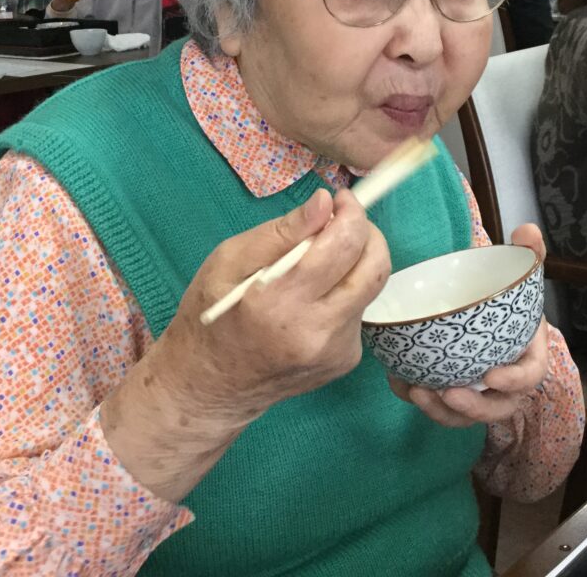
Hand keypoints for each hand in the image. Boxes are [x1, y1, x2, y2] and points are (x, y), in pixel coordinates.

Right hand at [142, 187, 390, 419]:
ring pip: (369, 288)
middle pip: (375, 268)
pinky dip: (344, 292)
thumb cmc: (211, 316)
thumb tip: (324, 202)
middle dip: (367, 234)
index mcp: (281, 302)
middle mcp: (317, 331)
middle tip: (344, 222)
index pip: (344, 246)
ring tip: (320, 262)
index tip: (340, 200)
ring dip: (354, 263)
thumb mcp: (229, 261)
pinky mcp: (345, 361)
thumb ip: (281, 232)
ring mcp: (336, 351)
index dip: (352, 214)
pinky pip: (358, 310)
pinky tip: (314, 298)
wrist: (212, 386)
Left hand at [387, 223, 551, 427]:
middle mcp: (505, 382)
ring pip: (465, 415)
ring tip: (418, 392)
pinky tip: (401, 383)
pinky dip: (420, 400)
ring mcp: (479, 392)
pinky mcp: (453, 393)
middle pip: (497, 408)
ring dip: (442, 412)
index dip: (514, 381)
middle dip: (473, 407)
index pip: (530, 376)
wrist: (488, 314)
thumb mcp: (519, 274)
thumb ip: (528, 252)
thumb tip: (527, 230)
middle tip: (447, 393)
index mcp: (527, 355)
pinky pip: (439, 407)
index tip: (491, 375)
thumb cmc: (505, 300)